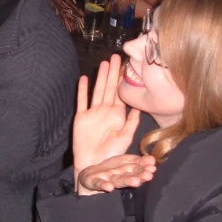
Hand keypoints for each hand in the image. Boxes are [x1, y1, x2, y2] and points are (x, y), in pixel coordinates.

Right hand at [73, 54, 140, 175]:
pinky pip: (82, 101)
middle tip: (115, 56)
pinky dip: (83, 90)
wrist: (93, 165)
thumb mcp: (126, 137)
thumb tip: (139, 105)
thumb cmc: (111, 153)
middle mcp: (105, 110)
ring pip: (97, 91)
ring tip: (103, 63)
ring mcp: (93, 113)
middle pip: (109, 87)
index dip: (123, 80)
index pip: (120, 93)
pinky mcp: (81, 117)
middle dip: (112, 72)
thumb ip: (132, 121)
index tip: (127, 65)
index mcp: (117, 114)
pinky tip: (84, 79)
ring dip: (100, 77)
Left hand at [77, 154, 155, 195]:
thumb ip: (138, 161)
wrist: (88, 177)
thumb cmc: (110, 171)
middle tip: (148, 176)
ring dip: (127, 181)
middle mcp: (118, 178)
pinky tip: (109, 187)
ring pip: (118, 181)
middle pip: (130, 177)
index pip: (137, 170)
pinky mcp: (94, 182)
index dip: (145, 169)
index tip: (153, 168)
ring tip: (135, 181)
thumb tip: (153, 158)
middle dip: (139, 177)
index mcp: (126, 172)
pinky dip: (104, 185)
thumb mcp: (125, 162)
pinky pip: (99, 183)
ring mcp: (107, 180)